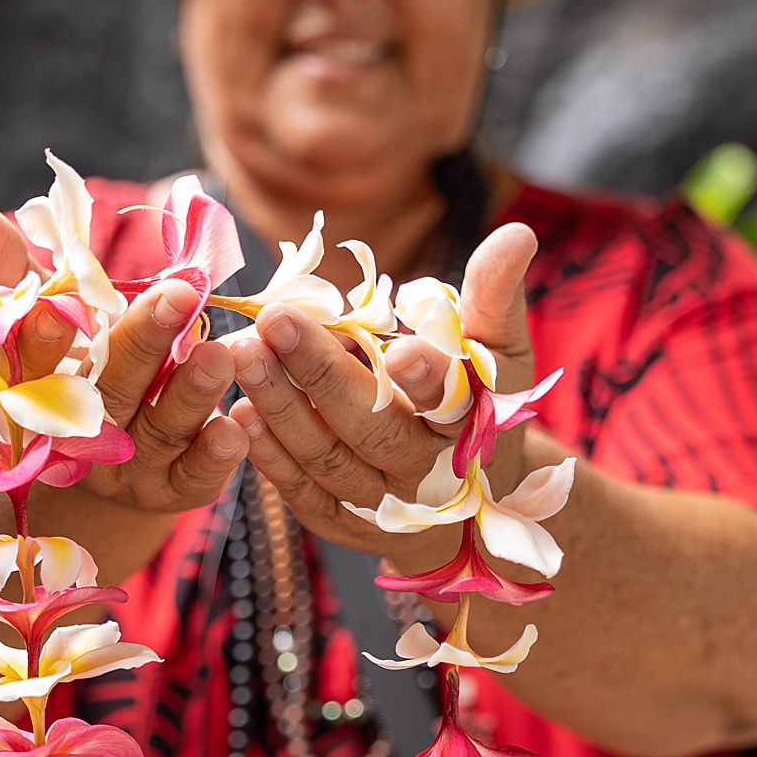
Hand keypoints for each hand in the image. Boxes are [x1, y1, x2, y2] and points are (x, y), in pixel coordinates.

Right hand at [0, 206, 248, 516]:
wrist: (93, 478)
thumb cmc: (67, 377)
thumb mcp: (38, 327)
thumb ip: (13, 275)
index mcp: (38, 394)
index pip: (35, 365)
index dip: (43, 341)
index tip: (55, 309)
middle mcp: (81, 436)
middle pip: (110, 391)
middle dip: (142, 343)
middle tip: (178, 295)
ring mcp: (128, 468)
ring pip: (161, 429)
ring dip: (190, 394)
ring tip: (219, 353)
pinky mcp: (173, 490)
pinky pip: (196, 477)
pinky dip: (214, 455)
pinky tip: (234, 427)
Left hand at [228, 222, 538, 567]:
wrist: (467, 506)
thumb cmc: (476, 408)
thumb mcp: (498, 356)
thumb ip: (495, 298)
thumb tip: (516, 232)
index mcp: (470, 426)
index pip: (449, 401)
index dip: (427, 378)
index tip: (400, 349)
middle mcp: (427, 474)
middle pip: (372, 428)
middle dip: (322, 374)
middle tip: (275, 320)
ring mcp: (383, 506)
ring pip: (327, 459)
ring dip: (281, 407)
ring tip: (244, 353)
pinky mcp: (344, 524)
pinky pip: (303, 492)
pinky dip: (270, 456)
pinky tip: (239, 412)